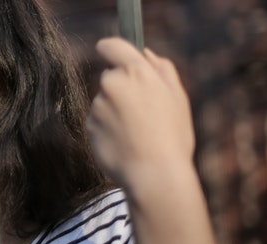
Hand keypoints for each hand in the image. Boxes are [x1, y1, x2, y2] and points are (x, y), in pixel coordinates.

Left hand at [86, 37, 195, 192]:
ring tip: (137, 132)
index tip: (114, 56)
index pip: (111, 46)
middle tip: (144, 111)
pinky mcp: (89, 127)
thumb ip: (162, 69)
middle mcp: (112, 85)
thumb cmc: (172, 136)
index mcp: (136, 72)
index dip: (111, 50)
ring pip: (104, 101)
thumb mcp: (177, 97)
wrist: (154, 175)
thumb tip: (145, 54)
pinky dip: (108, 129)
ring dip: (115, 111)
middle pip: (110, 77)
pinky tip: (125, 143)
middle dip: (122, 88)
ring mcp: (97, 107)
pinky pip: (98, 121)